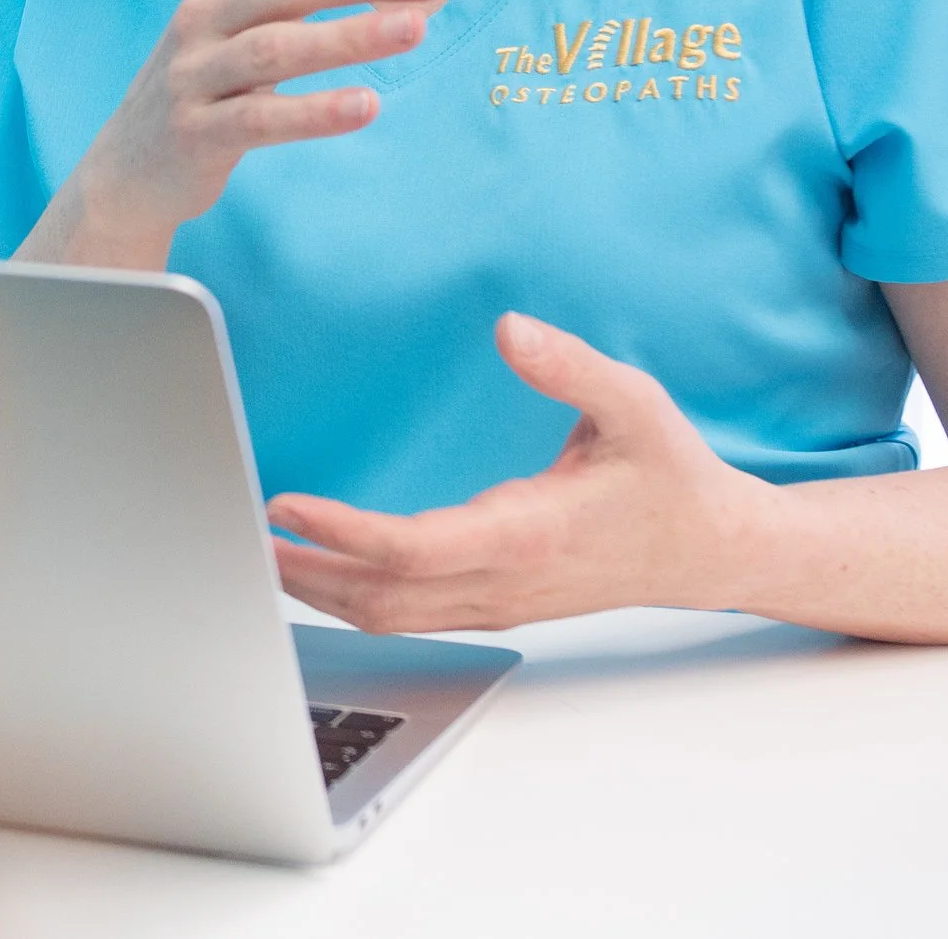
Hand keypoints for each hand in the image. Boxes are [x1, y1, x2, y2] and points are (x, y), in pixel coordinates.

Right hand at [24, 0, 445, 268]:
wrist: (134, 161)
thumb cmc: (211, 67)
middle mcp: (203, 12)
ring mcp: (194, 73)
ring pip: (276, 47)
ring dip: (349, 37)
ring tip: (417, 28)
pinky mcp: (196, 133)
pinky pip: (260, 119)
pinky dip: (315, 112)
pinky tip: (368, 105)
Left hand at [268, 313, 774, 631]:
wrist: (712, 550)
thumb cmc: (670, 474)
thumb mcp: (634, 403)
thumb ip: (570, 366)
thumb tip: (509, 328)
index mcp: (528, 533)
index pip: (412, 550)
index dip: (341, 534)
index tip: (286, 504)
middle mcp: (503, 581)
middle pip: (379, 599)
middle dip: (303, 572)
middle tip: (235, 530)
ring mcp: (496, 602)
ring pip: (389, 617)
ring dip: (318, 590)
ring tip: (258, 548)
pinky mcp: (493, 604)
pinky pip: (408, 614)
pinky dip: (352, 597)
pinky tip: (316, 571)